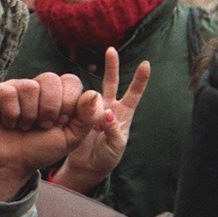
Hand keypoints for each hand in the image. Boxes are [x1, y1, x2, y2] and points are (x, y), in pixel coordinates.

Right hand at [0, 74, 104, 202]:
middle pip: (51, 79)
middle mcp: (38, 86)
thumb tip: (94, 94)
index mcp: (59, 93)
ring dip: (30, 114)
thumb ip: (88, 117)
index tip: (61, 122)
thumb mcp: (72, 137)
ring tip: (25, 126)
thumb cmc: (41, 149)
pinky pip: (8, 92)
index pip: (72, 81)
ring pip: (30, 86)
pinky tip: (9, 123)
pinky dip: (11, 113)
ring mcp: (16, 87)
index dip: (69, 103)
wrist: (11, 164)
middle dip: (50, 108)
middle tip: (42, 125)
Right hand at [54, 49, 150, 194]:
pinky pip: (76, 103)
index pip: (134, 93)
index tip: (146, 63)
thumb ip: (114, 131)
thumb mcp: (115, 147)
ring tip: (93, 122)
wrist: (86, 167)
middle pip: (111, 83)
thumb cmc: (106, 158)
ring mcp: (92, 110)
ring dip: (89, 97)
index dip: (140, 79)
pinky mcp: (76, 115)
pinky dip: (75, 103)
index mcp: (123, 114)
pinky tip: (72, 113)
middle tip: (111, 50)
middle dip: (112, 66)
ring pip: (92, 92)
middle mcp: (108, 108)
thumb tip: (108, 113)